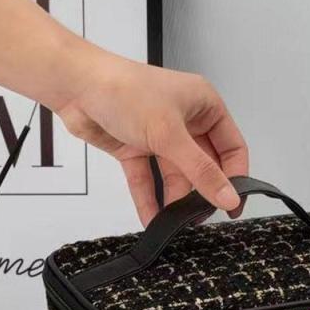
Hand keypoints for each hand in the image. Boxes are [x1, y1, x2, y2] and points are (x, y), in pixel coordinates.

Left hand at [57, 54, 248, 224]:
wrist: (74, 85)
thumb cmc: (123, 90)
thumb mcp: (170, 134)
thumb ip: (201, 171)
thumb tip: (227, 197)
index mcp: (204, 106)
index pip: (232, 148)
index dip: (235, 177)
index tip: (233, 206)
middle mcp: (186, 120)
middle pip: (204, 166)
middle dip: (202, 192)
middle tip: (203, 217)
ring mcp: (160, 136)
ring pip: (176, 176)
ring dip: (175, 200)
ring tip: (176, 224)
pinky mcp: (137, 148)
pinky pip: (149, 179)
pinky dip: (149, 199)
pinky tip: (152, 219)